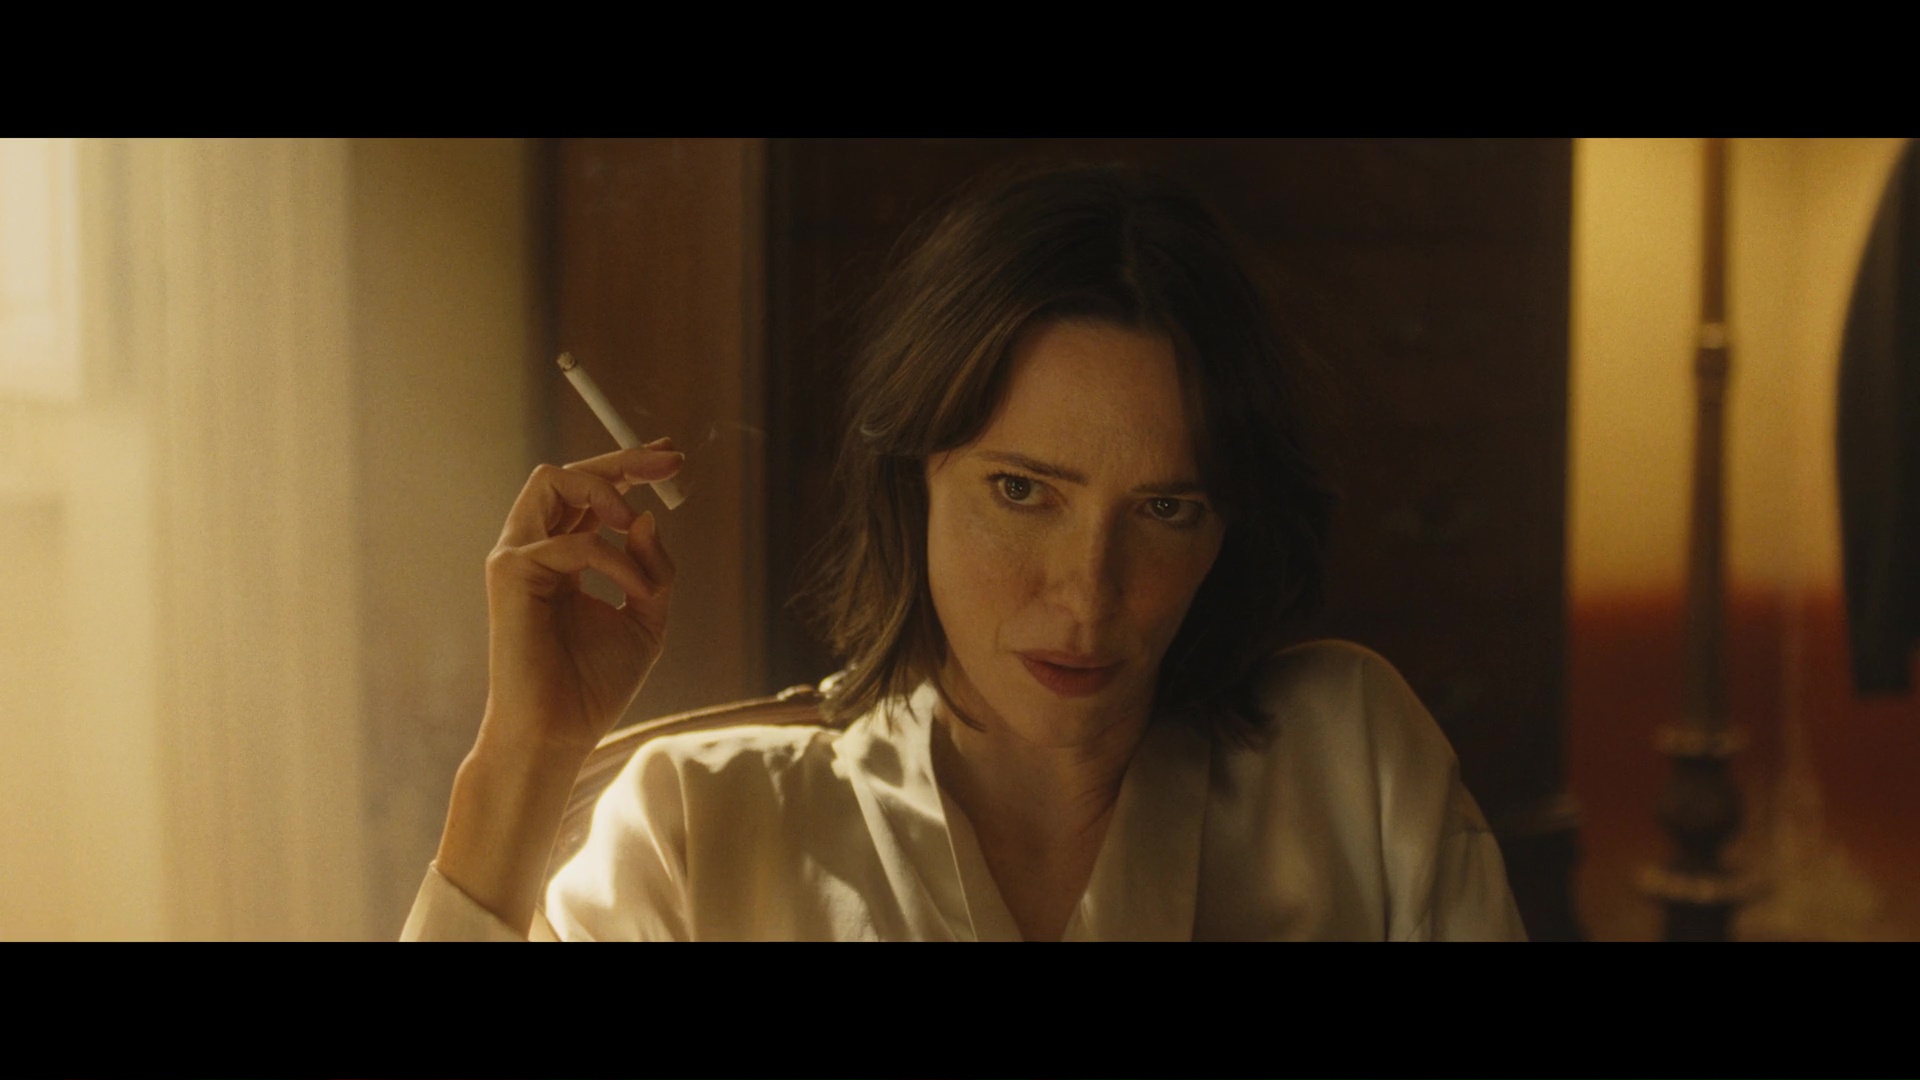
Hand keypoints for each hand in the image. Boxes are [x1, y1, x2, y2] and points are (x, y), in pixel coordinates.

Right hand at [479, 439, 684, 757]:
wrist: (559, 733)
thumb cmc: (595, 685)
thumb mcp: (647, 619)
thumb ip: (652, 567)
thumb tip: (646, 516)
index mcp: (563, 558)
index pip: (590, 495)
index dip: (628, 467)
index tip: (671, 457)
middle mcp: (535, 550)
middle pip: (567, 473)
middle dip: (621, 458)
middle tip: (668, 461)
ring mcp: (517, 559)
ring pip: (551, 481)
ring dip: (605, 490)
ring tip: (636, 522)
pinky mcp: (510, 574)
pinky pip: (573, 543)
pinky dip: (616, 560)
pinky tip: (637, 590)